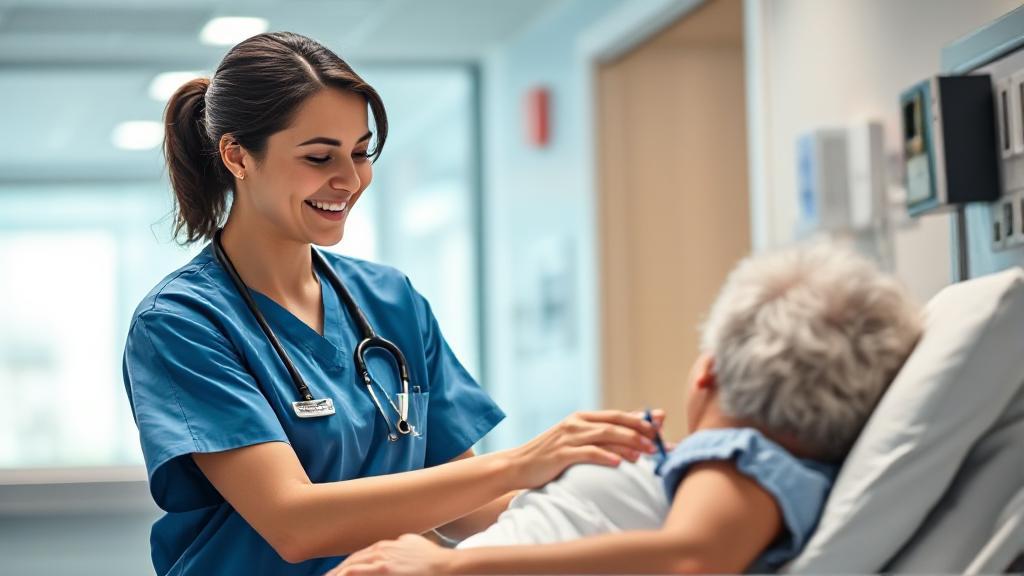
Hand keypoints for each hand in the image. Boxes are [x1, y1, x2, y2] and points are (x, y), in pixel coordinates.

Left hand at [324, 533, 451, 575]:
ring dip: (337, 574)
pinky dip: (346, 574)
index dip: (344, 567)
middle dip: (335, 572)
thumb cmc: (430, 556)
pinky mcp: (384, 570)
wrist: (443, 565)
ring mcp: (381, 560)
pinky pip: (358, 572)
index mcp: (383, 545)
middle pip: (350, 562)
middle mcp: (379, 550)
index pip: (357, 557)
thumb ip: (399, 545)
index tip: (334, 574)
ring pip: (351, 567)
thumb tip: (396, 544)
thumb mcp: (411, 542)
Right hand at [505, 409, 663, 488]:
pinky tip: (618, 463)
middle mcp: (577, 423)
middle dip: (639, 431)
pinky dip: (604, 457)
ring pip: (604, 436)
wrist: (518, 466)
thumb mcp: (577, 442)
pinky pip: (586, 453)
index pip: (617, 415)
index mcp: (583, 418)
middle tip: (659, 442)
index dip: (641, 419)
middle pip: (614, 423)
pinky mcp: (560, 453)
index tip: (663, 425)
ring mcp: (568, 437)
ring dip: (627, 444)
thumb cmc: (552, 456)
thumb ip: (602, 436)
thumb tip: (632, 434)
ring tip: (646, 454)